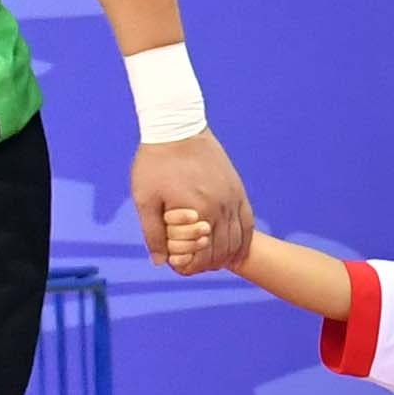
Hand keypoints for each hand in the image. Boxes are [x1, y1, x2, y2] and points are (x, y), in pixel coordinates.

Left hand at [135, 130, 249, 273]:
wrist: (177, 127)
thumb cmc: (156, 162)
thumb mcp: (145, 199)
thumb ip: (153, 233)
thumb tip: (160, 261)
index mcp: (198, 211)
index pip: (202, 255)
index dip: (190, 267)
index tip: (178, 266)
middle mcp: (221, 207)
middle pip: (222, 250)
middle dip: (207, 263)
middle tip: (193, 264)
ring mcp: (233, 198)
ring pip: (238, 239)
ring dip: (227, 255)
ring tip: (213, 260)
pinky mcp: (238, 190)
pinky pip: (248, 222)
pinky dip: (244, 240)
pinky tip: (237, 249)